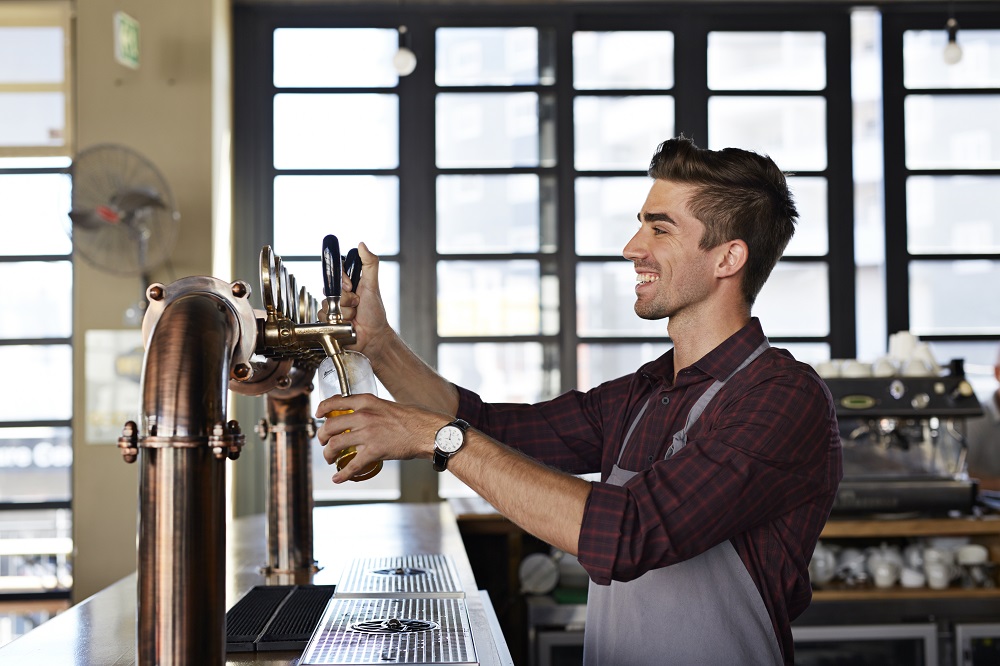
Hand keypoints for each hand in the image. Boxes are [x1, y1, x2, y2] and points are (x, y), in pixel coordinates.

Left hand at [314, 392, 450, 483]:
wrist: (428, 431)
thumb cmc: (414, 418)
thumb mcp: (388, 405)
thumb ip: (374, 408)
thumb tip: (364, 415)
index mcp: (367, 401)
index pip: (335, 402)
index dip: (322, 408)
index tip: (318, 415)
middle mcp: (363, 416)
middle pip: (330, 426)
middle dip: (322, 436)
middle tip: (324, 442)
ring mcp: (368, 434)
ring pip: (335, 445)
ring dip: (328, 455)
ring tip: (330, 459)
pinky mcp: (374, 451)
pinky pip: (352, 466)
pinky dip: (342, 475)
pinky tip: (337, 479)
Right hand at [317, 242, 392, 357]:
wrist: (372, 337)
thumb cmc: (375, 313)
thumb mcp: (373, 285)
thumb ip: (370, 264)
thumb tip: (361, 244)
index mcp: (348, 283)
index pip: (336, 273)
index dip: (342, 280)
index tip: (351, 287)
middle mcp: (339, 294)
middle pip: (330, 289)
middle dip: (345, 299)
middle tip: (357, 305)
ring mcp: (332, 307)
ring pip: (326, 304)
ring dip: (343, 312)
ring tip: (353, 317)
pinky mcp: (327, 320)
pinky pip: (323, 316)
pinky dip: (336, 321)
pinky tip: (346, 325)